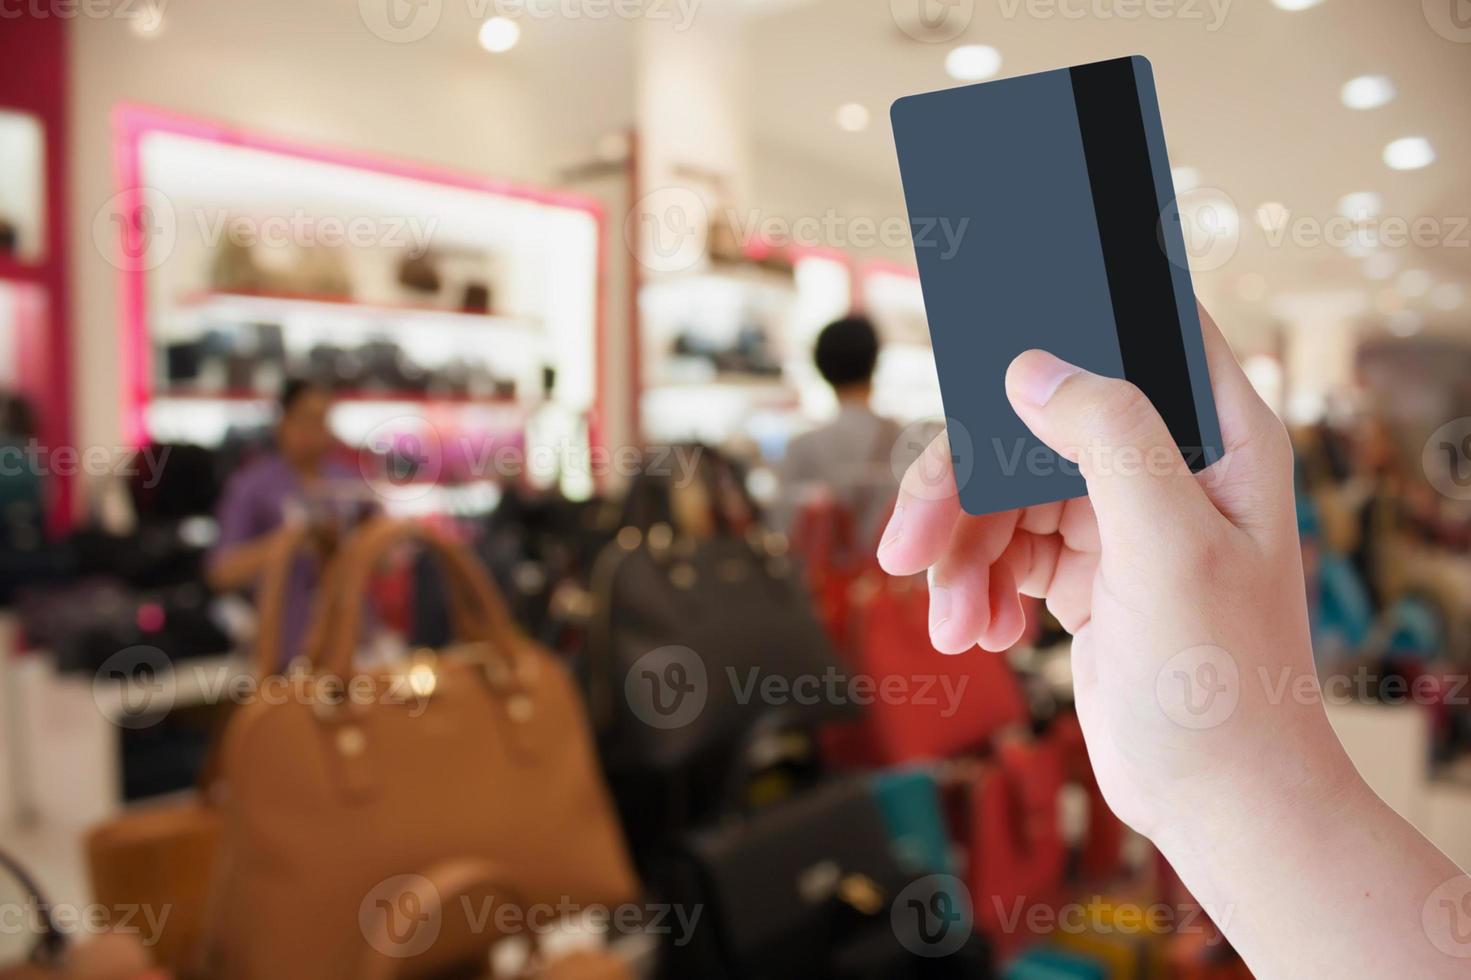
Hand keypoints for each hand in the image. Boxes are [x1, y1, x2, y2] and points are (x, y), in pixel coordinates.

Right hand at [877, 306, 1348, 838]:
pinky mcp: (1082, 568)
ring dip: (961, 559)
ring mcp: (1117, 516)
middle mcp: (1164, 463)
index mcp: (1215, 435)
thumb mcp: (1169, 549)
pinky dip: (976, 587)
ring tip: (958, 627)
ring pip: (1000, 494)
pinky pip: (1001, 548)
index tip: (973, 355)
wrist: (1215, 801)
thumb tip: (1031, 367)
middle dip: (960, 493)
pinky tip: (982, 633)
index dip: (1055, 330)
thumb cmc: (1221, 685)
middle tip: (907, 551)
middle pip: (1026, 427)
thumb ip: (1110, 439)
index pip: (1130, 337)